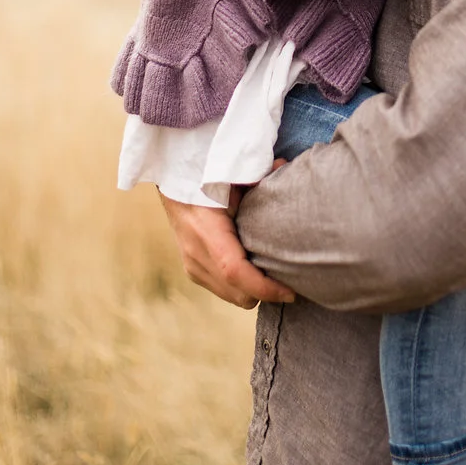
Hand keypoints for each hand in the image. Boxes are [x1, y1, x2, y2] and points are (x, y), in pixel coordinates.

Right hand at [158, 188, 294, 308]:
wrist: (176, 187)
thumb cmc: (206, 180)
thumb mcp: (229, 175)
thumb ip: (255, 176)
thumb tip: (283, 167)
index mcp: (206, 231)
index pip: (235, 271)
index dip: (264, 287)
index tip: (290, 291)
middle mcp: (197, 255)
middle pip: (237, 294)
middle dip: (266, 294)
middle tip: (290, 282)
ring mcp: (193, 267)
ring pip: (231, 297)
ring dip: (254, 292)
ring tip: (275, 277)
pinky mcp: (193, 271)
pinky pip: (223, 290)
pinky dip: (241, 287)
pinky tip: (255, 271)